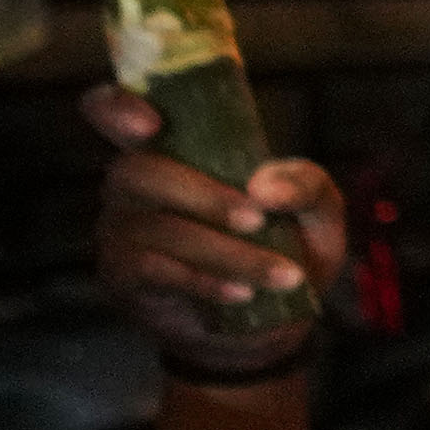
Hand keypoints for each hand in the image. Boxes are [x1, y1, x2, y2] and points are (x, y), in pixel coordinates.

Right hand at [88, 87, 338, 372]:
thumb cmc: (288, 248)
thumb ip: (307, 186)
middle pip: (136, 172)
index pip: (112, 110)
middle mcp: (134, 185)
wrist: (273, 321)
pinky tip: (242, 293)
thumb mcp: (317, 215)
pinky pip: (151, 270)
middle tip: (258, 220)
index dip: (116, 107)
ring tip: (281, 275)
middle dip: (201, 195)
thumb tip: (266, 185)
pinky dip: (203, 280)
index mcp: (173, 150)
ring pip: (154, 228)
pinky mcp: (122, 275)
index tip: (150, 124)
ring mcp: (120, 229)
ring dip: (223, 251)